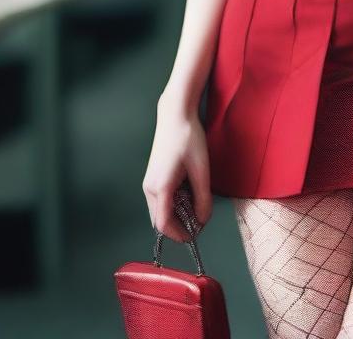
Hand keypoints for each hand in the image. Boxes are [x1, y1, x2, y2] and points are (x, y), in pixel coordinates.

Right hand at [142, 100, 213, 242]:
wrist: (175, 115)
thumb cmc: (189, 139)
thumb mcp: (201, 169)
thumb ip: (203, 198)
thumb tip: (203, 220)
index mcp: (160, 188)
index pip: (164, 224)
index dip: (179, 234)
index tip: (194, 237)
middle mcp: (149, 188)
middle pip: (160, 220)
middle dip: (179, 226)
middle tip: (200, 220)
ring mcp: (148, 183)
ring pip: (160, 211)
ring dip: (177, 214)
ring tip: (197, 204)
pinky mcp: (152, 178)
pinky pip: (161, 200)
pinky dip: (174, 204)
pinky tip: (189, 192)